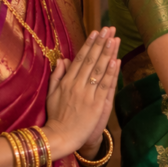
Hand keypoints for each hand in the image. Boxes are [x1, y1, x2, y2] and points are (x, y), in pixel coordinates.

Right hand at [44, 28, 119, 156]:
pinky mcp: (97, 104)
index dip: (89, 44)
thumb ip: (57, 76)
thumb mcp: (51, 94)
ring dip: (108, 53)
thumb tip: (63, 59)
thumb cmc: (56, 116)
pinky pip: (105, 86)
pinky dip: (111, 73)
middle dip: (101, 43)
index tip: (96, 32)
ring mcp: (88, 94)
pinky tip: (116, 60)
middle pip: (91, 60)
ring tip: (114, 38)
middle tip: (108, 29)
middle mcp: (77, 85)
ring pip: (100, 70)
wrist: (61, 137)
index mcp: (66, 82)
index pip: (80, 59)